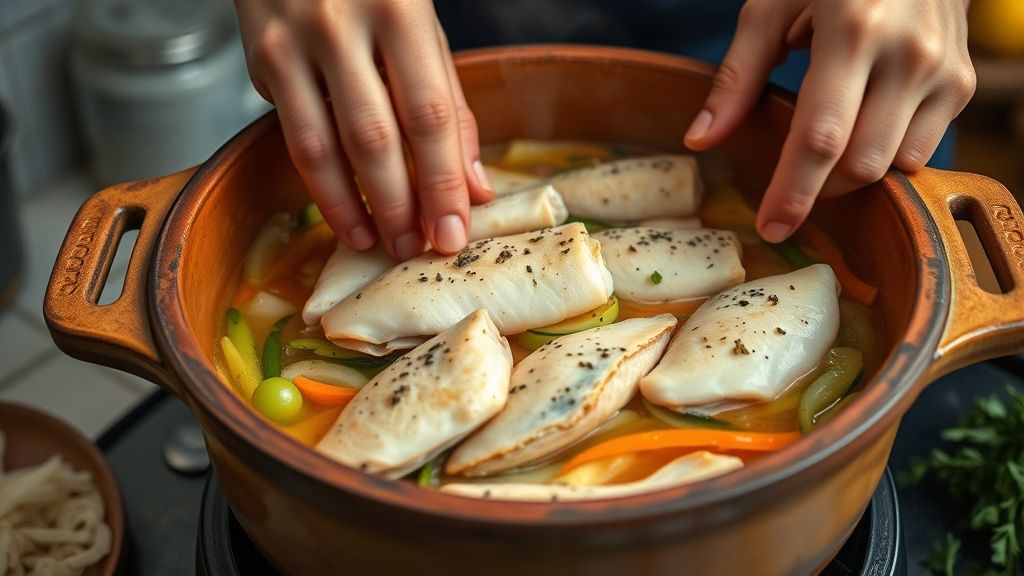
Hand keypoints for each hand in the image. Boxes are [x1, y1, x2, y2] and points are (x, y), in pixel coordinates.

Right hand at [235, 0, 493, 258]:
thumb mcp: (422, 30)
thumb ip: (449, 105)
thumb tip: (476, 188)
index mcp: (400, 11)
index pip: (429, 115)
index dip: (442, 182)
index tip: (453, 233)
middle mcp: (341, 25)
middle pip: (374, 138)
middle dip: (398, 206)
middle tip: (416, 250)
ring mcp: (291, 42)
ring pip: (321, 147)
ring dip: (352, 207)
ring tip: (376, 243)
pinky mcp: (259, 58)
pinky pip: (291, 135)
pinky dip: (319, 184)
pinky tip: (342, 213)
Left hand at [684, 0, 975, 242]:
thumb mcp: (771, 8)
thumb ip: (736, 76)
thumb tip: (700, 139)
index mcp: (853, 31)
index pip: (821, 137)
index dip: (794, 192)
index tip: (771, 226)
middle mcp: (908, 55)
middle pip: (860, 164)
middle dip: (819, 188)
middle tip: (789, 184)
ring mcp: (943, 72)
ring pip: (893, 166)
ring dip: (852, 174)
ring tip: (827, 143)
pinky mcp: (962, 85)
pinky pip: (921, 151)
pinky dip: (885, 156)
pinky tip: (862, 130)